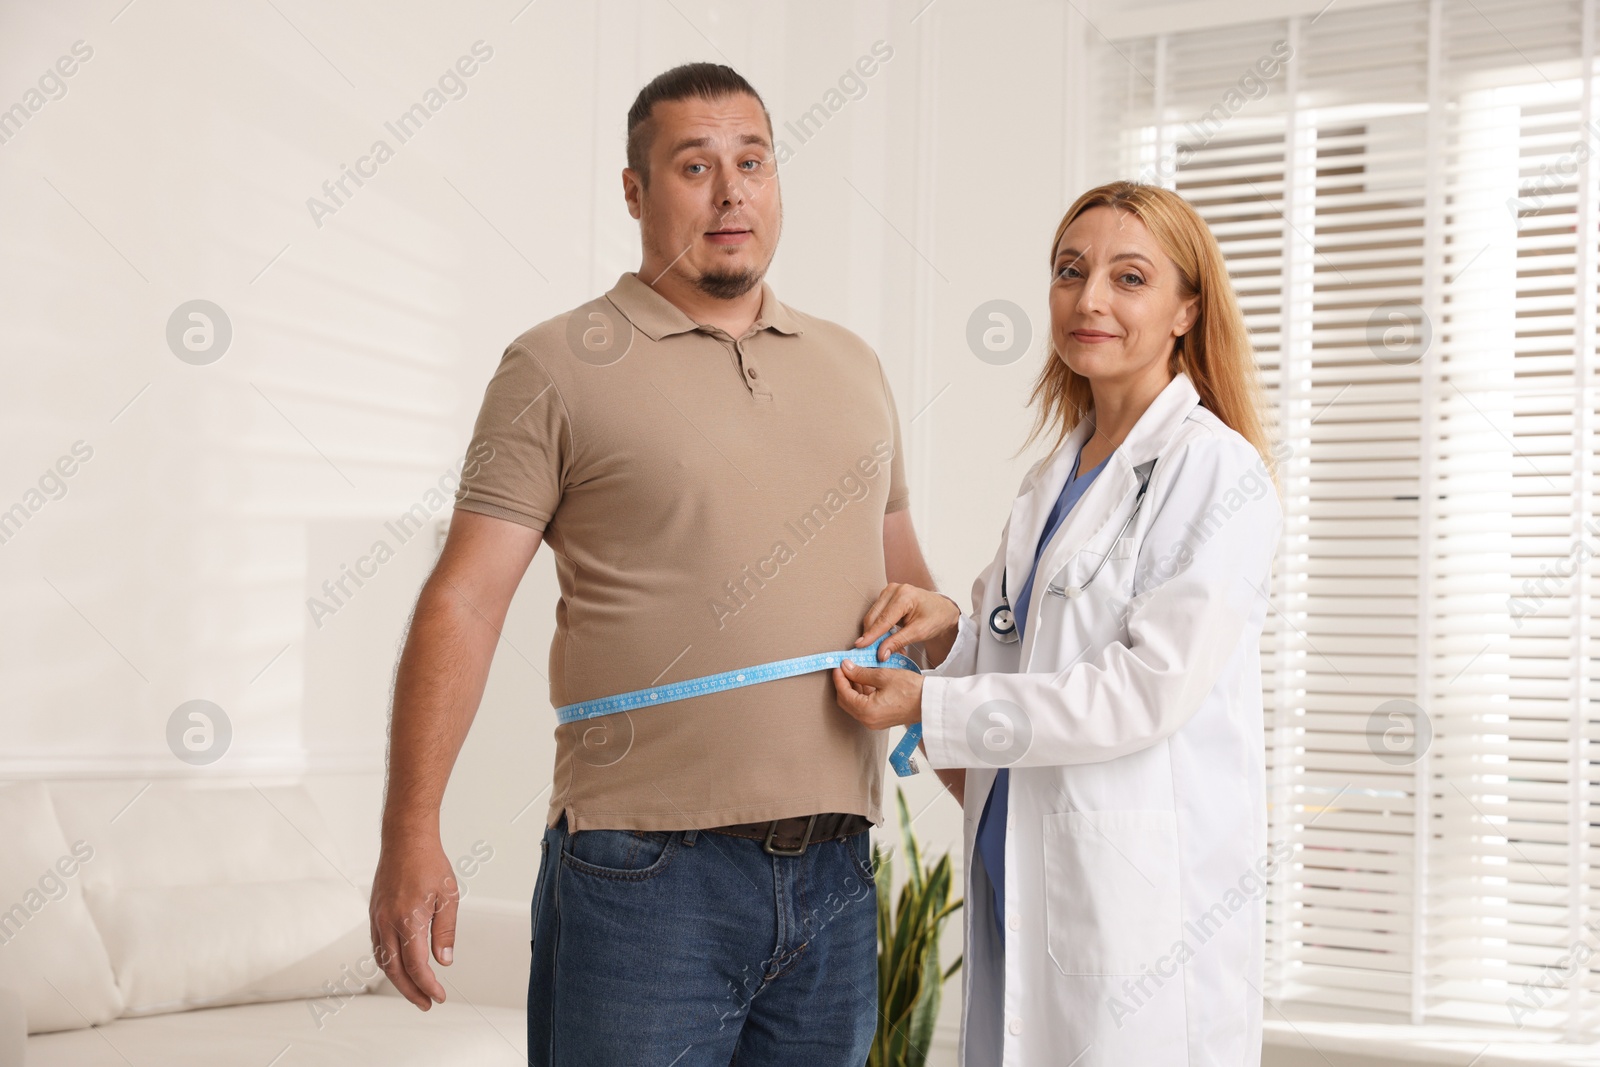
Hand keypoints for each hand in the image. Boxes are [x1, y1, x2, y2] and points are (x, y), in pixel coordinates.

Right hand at [368, 833, 458, 1009]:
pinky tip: (400, 968)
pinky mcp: (374, 914)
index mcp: (408, 920)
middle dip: (411, 992)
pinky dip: (387, 963)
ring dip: (397, 981)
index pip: (416, 966)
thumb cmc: (430, 864)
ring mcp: (377, 919)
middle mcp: (387, 923)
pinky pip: (377, 947)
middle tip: (427, 1004)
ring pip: (382, 961)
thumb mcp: (448, 897)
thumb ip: (445, 931)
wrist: (405, 840)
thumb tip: (443, 961)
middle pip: (395, 971)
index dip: (428, 986)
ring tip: (415, 991)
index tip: (439, 997)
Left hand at [832, 659, 924, 729]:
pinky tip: (866, 681)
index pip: (843, 693)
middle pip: (846, 701)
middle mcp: (868, 721)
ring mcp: (874, 722)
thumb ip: (861, 673)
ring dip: (852, 688)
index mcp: (866, 711)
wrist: (930, 702)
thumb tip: (846, 667)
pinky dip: (861, 695)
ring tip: (856, 671)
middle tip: (845, 667)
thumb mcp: (883, 676)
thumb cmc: (911, 689)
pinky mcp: (880, 720)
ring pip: (854, 704)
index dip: (839, 678)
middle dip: (843, 683)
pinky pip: (864, 708)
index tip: (839, 665)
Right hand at [852, 583, 960, 662]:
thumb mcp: (919, 632)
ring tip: (886, 648)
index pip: (883, 619)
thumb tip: (881, 654)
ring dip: (875, 634)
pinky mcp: (886, 597)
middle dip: (872, 636)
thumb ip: (898, 642)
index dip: (871, 635)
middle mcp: (893, 589)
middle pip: (874, 616)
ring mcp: (888, 591)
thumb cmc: (935, 618)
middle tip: (874, 654)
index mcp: (904, 595)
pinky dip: (879, 629)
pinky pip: (876, 615)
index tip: (859, 646)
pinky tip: (886, 640)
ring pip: (872, 616)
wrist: (943, 609)